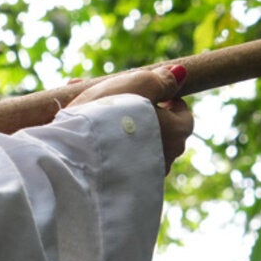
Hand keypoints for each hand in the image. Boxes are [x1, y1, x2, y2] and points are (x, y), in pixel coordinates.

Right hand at [68, 66, 193, 172]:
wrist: (77, 154)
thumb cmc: (112, 113)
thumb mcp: (140, 83)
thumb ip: (162, 79)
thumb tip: (179, 74)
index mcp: (177, 133)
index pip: (184, 115)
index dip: (168, 100)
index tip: (151, 92)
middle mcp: (166, 159)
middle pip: (159, 130)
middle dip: (140, 111)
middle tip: (117, 97)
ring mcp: (143, 176)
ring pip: (135, 144)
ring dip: (118, 125)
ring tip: (89, 108)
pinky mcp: (120, 186)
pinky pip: (117, 158)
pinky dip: (105, 142)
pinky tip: (81, 126)